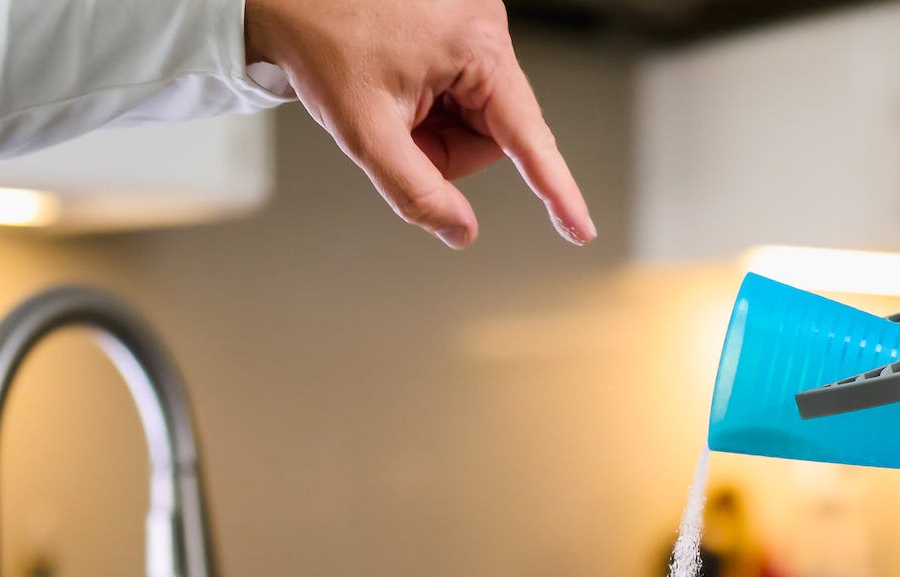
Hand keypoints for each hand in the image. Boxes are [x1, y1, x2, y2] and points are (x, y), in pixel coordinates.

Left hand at [244, 0, 593, 249]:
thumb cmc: (319, 43)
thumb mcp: (365, 132)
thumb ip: (417, 192)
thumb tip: (460, 231)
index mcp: (476, 44)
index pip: (528, 137)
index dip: (555, 191)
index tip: (580, 229)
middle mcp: (484, 26)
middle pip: (492, 131)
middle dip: (446, 147)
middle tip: (396, 134)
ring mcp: (472, 23)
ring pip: (474, 116)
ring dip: (433, 127)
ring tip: (389, 103)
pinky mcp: (457, 24)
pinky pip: (460, 91)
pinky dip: (428, 106)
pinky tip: (395, 88)